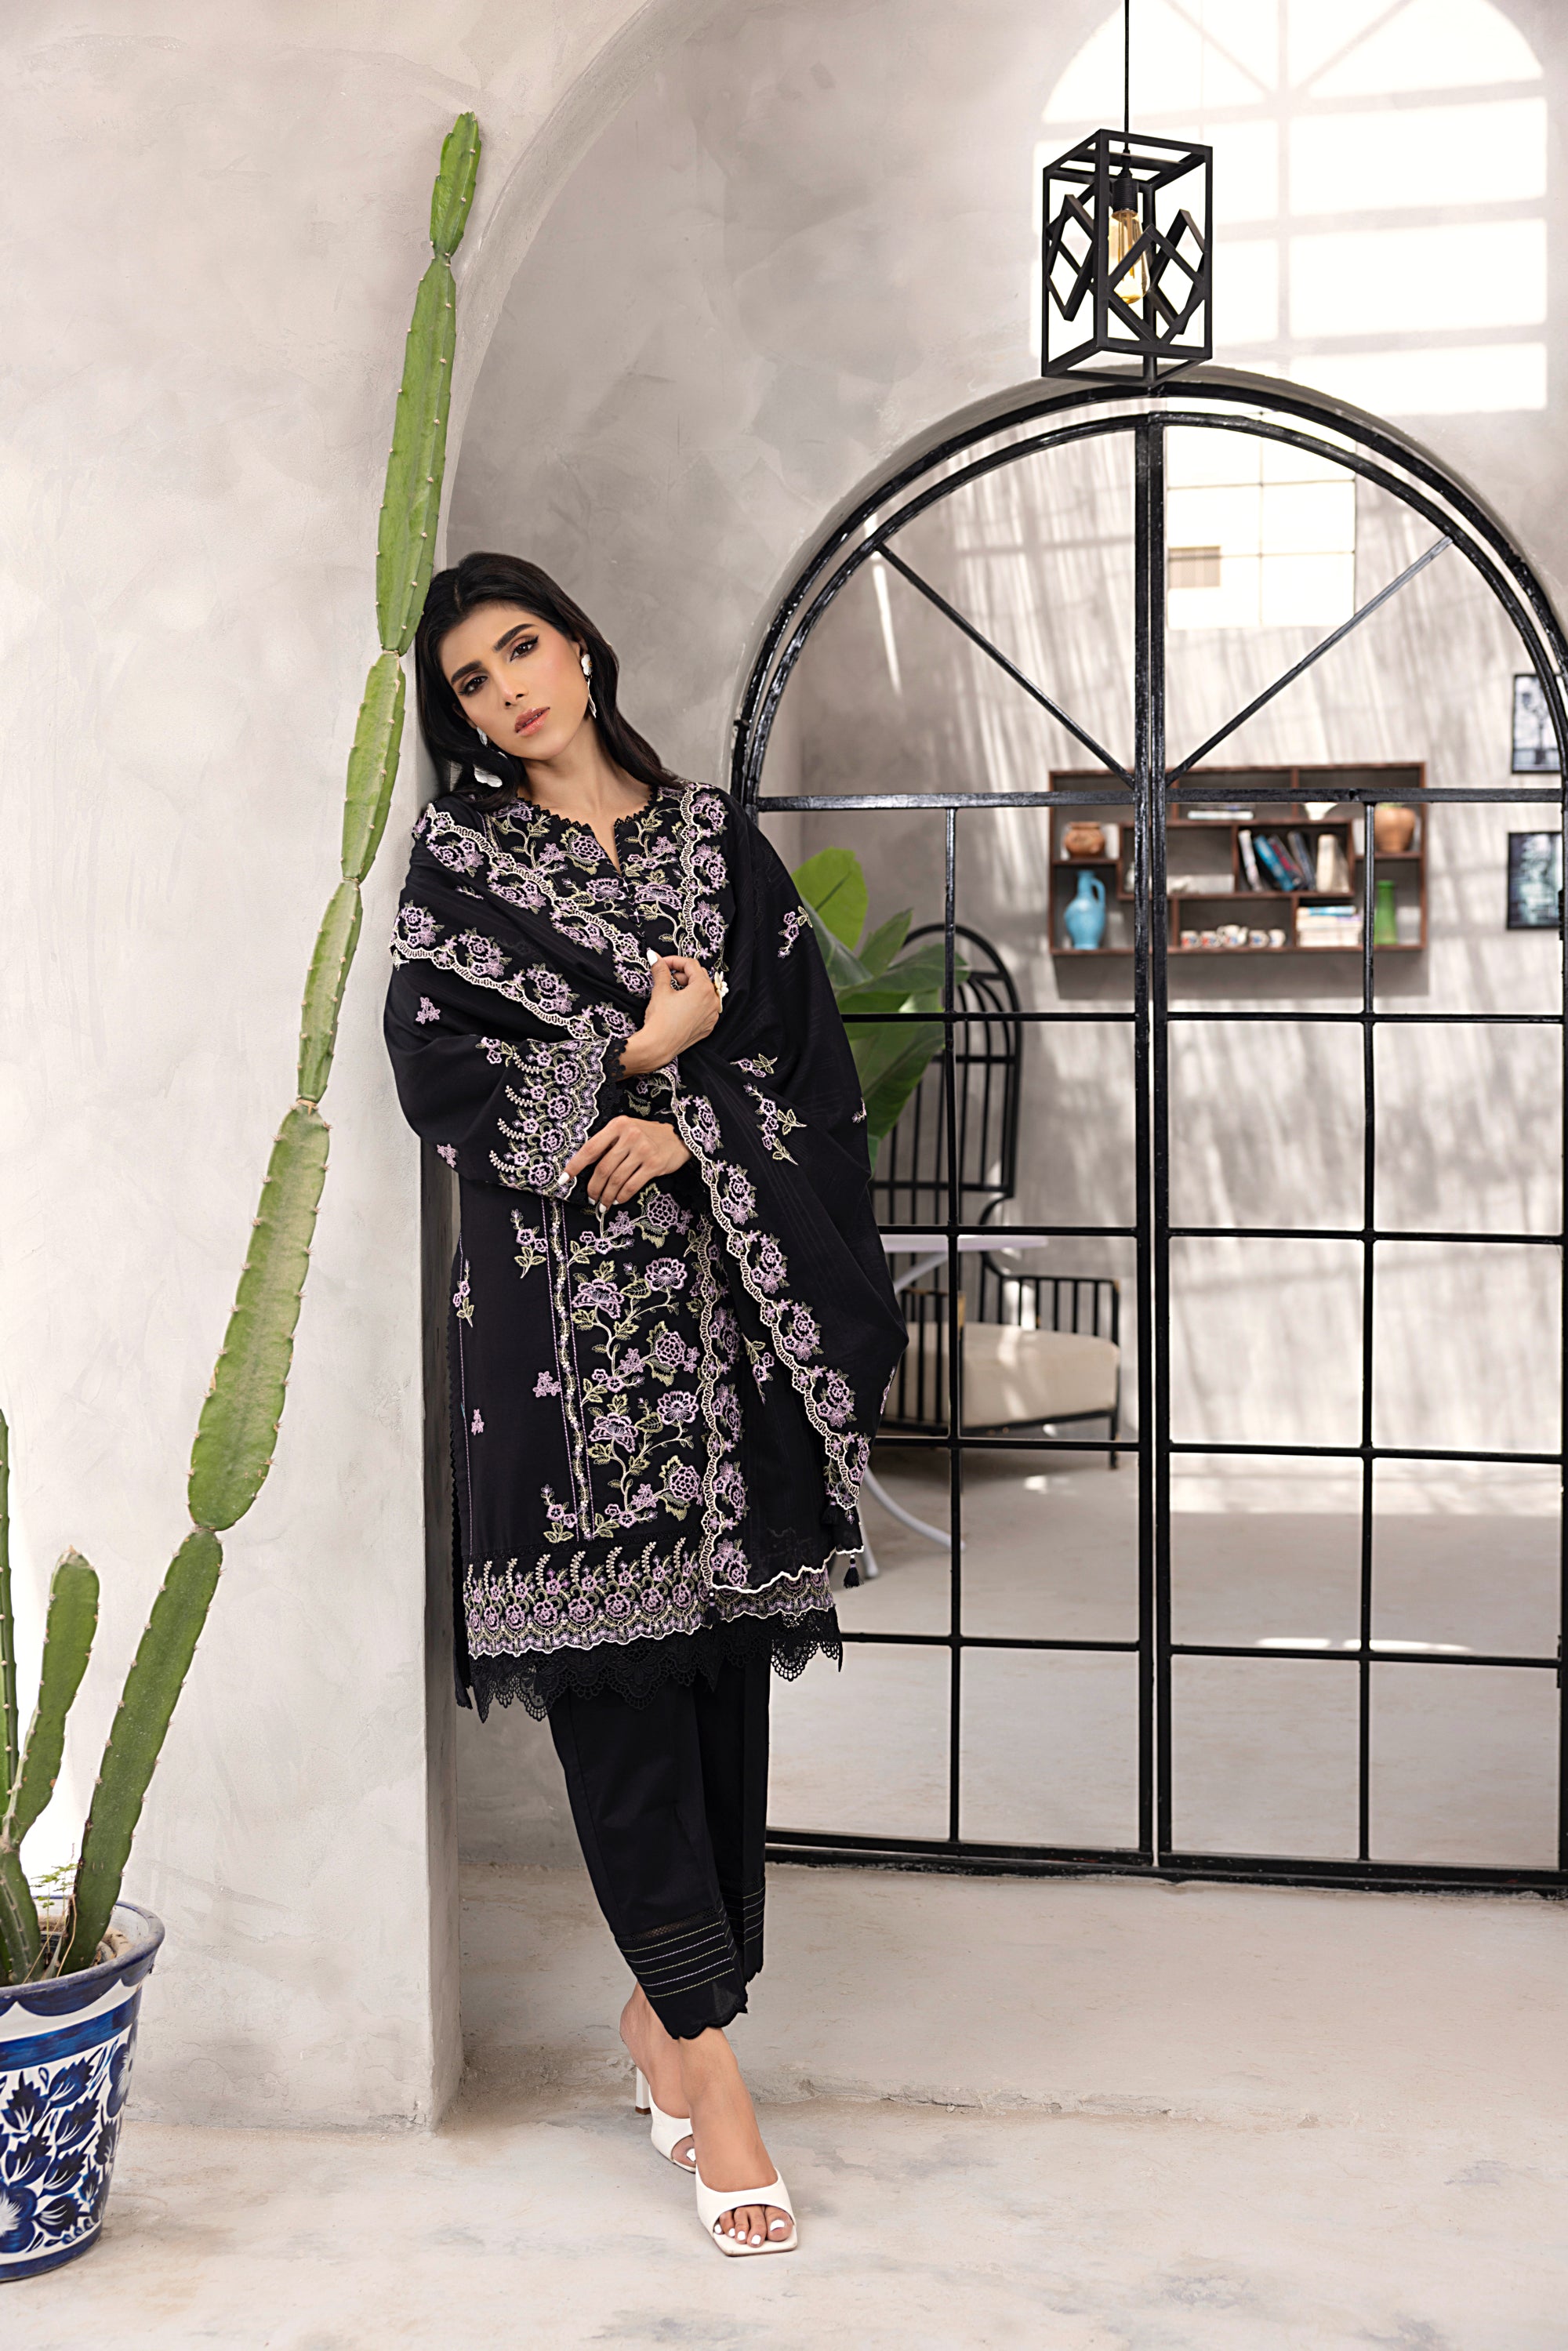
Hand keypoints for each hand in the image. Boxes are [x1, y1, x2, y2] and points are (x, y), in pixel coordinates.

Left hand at [566, 1116, 691, 1205]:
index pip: (590, 1148)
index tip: (564, 1179)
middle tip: (591, 1198)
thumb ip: (608, 1143)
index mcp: (618, 1125)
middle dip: (593, 1187)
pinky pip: (631, 1185)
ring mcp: (643, 1150)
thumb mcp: (626, 1130)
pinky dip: (621, 1196)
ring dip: (606, 1195)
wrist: (679, 1137)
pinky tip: (617, 1200)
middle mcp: (630, 1136)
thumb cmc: (647, 1135)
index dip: (575, 1166)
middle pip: (603, 1168)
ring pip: (616, 1179)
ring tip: (602, 1203)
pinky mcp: (654, 1164)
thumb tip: (585, 1167)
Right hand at [619, 957, 722, 1075]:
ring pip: (703, 993)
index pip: (691, 965)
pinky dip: (694, 1003)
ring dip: (689, 988)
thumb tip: (655, 957)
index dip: (675, 961)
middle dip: (683, 974)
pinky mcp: (708, 1027)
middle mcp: (712, 1002)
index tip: (663, 963)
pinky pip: (704, 1008)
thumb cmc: (660, 1019)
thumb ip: (660, 970)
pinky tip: (680, 1006)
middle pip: (700, 977)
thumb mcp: (660, 990)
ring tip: (673, 991)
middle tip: (668, 976)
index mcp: (703, 989)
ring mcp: (712, 1016)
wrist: (658, 1046)